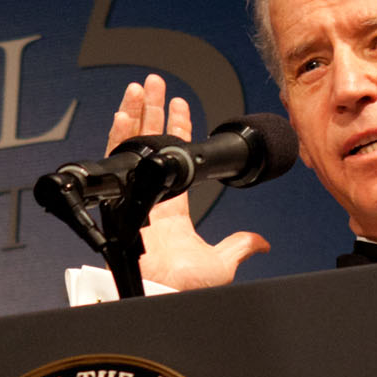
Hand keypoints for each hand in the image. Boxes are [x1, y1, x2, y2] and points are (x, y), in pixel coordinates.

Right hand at [106, 76, 268, 289]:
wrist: (161, 292)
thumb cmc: (182, 285)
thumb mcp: (221, 263)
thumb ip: (239, 247)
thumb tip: (261, 243)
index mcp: (172, 212)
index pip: (177, 161)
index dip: (178, 132)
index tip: (181, 106)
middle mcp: (150, 200)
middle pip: (150, 144)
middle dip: (153, 112)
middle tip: (156, 85)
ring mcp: (134, 196)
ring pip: (132, 145)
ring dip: (136, 114)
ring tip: (142, 87)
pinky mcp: (119, 196)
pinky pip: (115, 160)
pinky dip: (118, 135)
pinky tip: (124, 113)